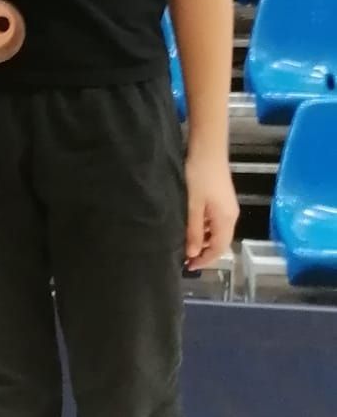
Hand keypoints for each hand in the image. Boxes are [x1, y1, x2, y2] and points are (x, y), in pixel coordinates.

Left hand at [183, 149, 238, 269]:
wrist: (208, 150)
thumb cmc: (198, 176)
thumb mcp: (192, 205)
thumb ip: (193, 230)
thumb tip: (192, 253)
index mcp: (226, 220)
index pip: (218, 249)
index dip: (205, 260)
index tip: (189, 267)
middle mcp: (231, 216)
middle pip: (220, 242)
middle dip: (205, 253)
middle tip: (186, 259)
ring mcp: (228, 208)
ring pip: (218, 232)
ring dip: (204, 241)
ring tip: (186, 245)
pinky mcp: (223, 200)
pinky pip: (216, 222)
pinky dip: (205, 230)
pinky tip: (192, 228)